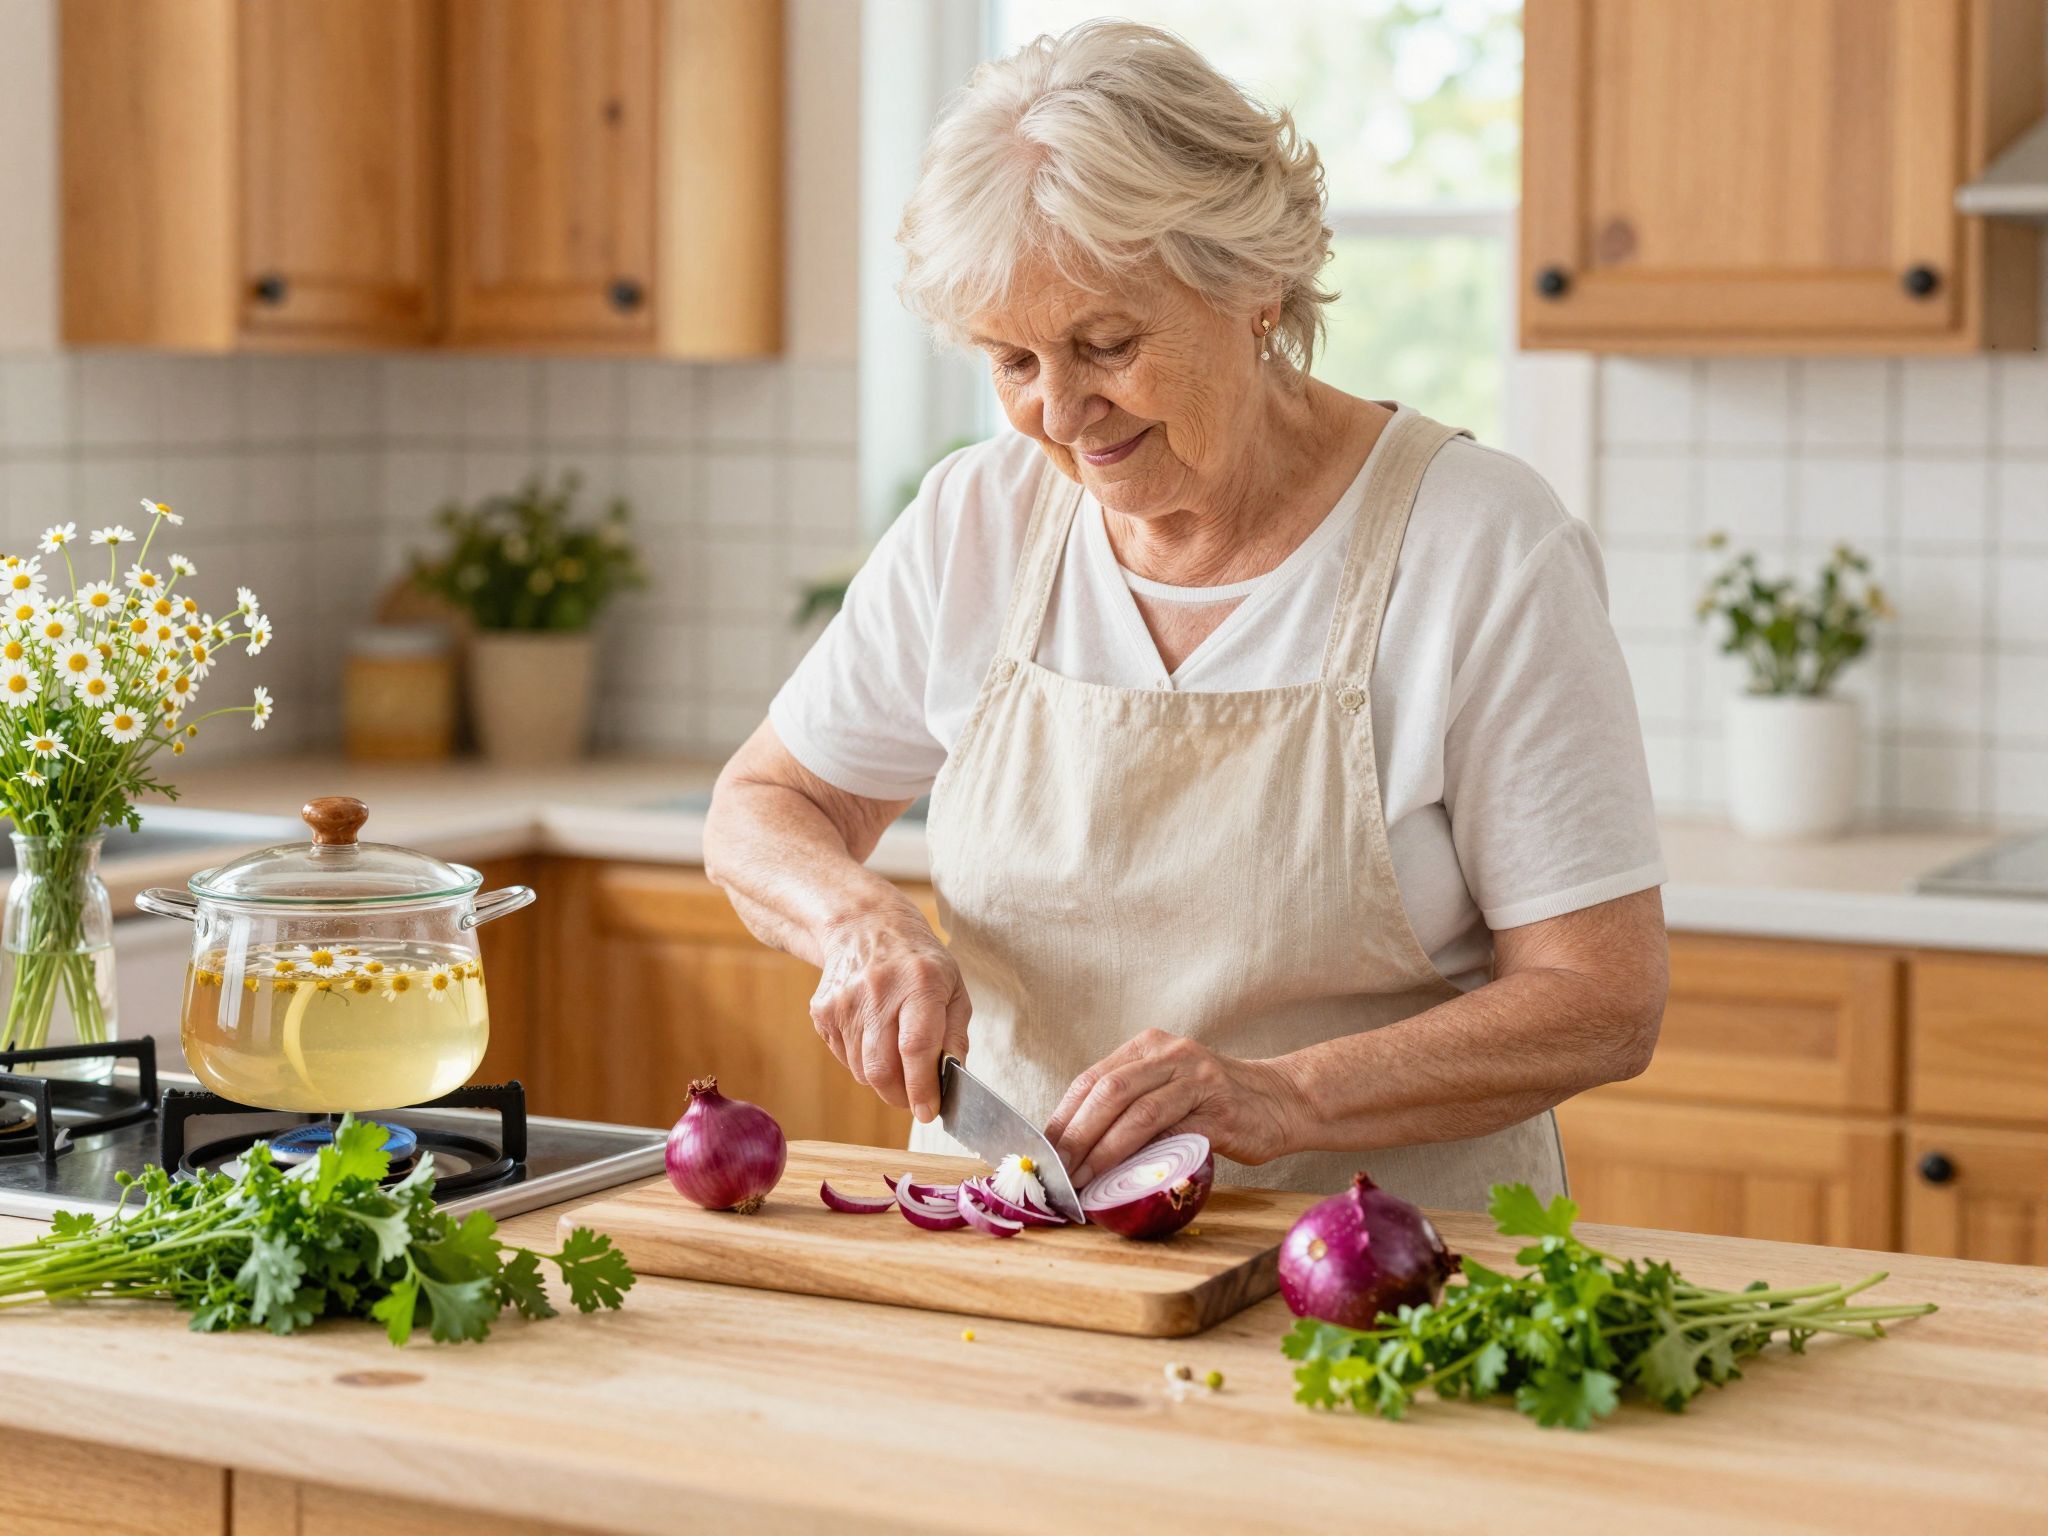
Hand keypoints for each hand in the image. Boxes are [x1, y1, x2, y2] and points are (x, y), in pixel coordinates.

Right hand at [810, 909, 970, 1122]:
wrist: (864, 926)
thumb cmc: (919, 963)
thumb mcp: (953, 988)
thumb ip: (955, 1036)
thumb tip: (951, 1080)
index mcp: (920, 983)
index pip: (915, 1048)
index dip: (921, 1088)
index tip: (929, 1112)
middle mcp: (878, 991)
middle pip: (881, 1068)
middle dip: (901, 1096)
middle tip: (915, 1099)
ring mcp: (844, 1001)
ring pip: (861, 1070)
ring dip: (883, 1079)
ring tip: (897, 1055)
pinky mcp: (823, 1011)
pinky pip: (843, 1058)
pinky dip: (862, 1062)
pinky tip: (874, 1036)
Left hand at [1044, 1029, 1304, 1187]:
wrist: (1282, 1101)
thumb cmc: (1215, 1104)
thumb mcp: (1168, 1089)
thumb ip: (1130, 1105)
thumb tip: (1074, 1148)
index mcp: (1149, 1047)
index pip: (1091, 1079)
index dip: (1063, 1116)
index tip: (1042, 1152)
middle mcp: (1171, 1055)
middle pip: (1109, 1091)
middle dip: (1076, 1135)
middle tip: (1057, 1171)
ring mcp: (1197, 1080)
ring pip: (1138, 1112)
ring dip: (1103, 1151)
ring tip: (1082, 1180)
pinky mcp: (1221, 1111)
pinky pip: (1175, 1134)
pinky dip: (1145, 1159)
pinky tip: (1126, 1179)